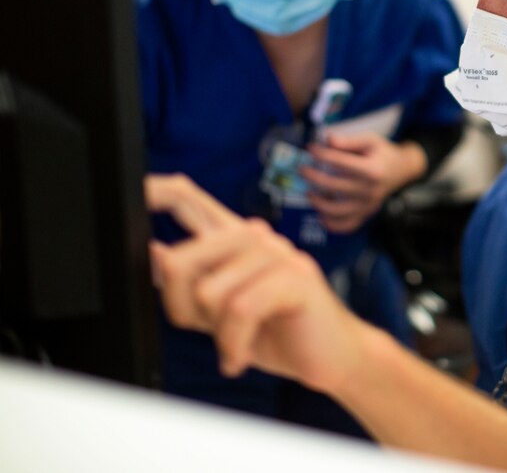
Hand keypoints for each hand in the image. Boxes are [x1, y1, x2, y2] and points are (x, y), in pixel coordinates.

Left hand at [146, 174, 364, 391]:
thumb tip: (155, 254)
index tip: (133, 194)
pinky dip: (235, 344)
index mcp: (232, 238)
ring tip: (236, 343)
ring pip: (210, 291)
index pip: (187, 197)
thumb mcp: (218, 315)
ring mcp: (278, 253)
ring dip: (218, 333)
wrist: (333, 355)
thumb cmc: (277, 330)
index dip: (155, 191)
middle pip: (183, 257)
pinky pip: (240, 310)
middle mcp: (254, 236)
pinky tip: (241, 356)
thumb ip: (187, 286)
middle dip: (182, 307)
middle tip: (209, 330)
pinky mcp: (296, 277)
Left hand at [300, 133, 425, 232]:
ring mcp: (368, 206)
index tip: (311, 148)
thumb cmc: (382, 153)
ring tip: (308, 192)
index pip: (340, 163)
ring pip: (336, 211)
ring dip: (317, 202)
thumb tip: (327, 139)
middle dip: (313, 176)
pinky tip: (321, 212)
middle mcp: (370, 191)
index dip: (321, 155)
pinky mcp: (365, 215)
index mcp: (372, 170)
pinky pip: (345, 226)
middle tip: (302, 169)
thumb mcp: (370, 140)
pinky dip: (330, 223)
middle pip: (334, 186)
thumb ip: (349, 141)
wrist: (401, 170)